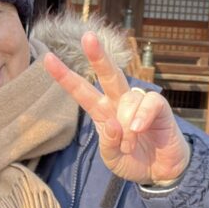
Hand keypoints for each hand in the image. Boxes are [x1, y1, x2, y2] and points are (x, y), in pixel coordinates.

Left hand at [44, 32, 190, 185]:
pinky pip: (149, 102)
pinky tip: (139, 129)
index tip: (47, 58)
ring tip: (130, 144)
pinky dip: (141, 116)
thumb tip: (114, 125)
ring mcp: (139, 103)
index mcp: (102, 111)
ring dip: (126, 125)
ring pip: (127, 98)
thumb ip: (109, 144)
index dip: (65, 76)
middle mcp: (119, 102)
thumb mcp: (112, 159)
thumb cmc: (132, 160)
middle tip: (88, 37)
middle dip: (98, 55)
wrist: (161, 170)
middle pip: (107, 74)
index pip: (81, 90)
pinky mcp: (158, 107)